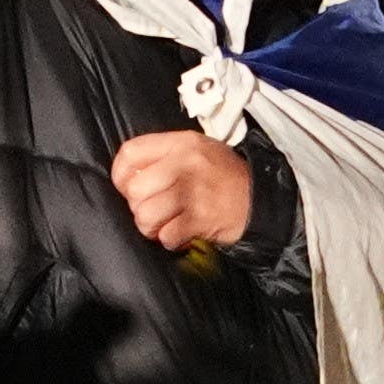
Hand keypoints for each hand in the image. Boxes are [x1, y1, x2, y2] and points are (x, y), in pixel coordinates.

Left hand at [108, 125, 254, 254]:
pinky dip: (171, 240)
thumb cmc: (223, 176)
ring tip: (166, 224)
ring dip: (152, 227)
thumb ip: (164, 157)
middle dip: (138, 206)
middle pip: (134, 189)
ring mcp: (193, 192)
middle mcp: (185, 164)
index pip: (130, 153)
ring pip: (145, 215)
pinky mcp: (201, 219)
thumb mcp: (197, 151)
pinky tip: (182, 233)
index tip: (128, 187)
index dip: (120, 174)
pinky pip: (166, 236)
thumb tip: (129, 177)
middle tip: (154, 210)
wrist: (262, 199)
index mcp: (181, 143)